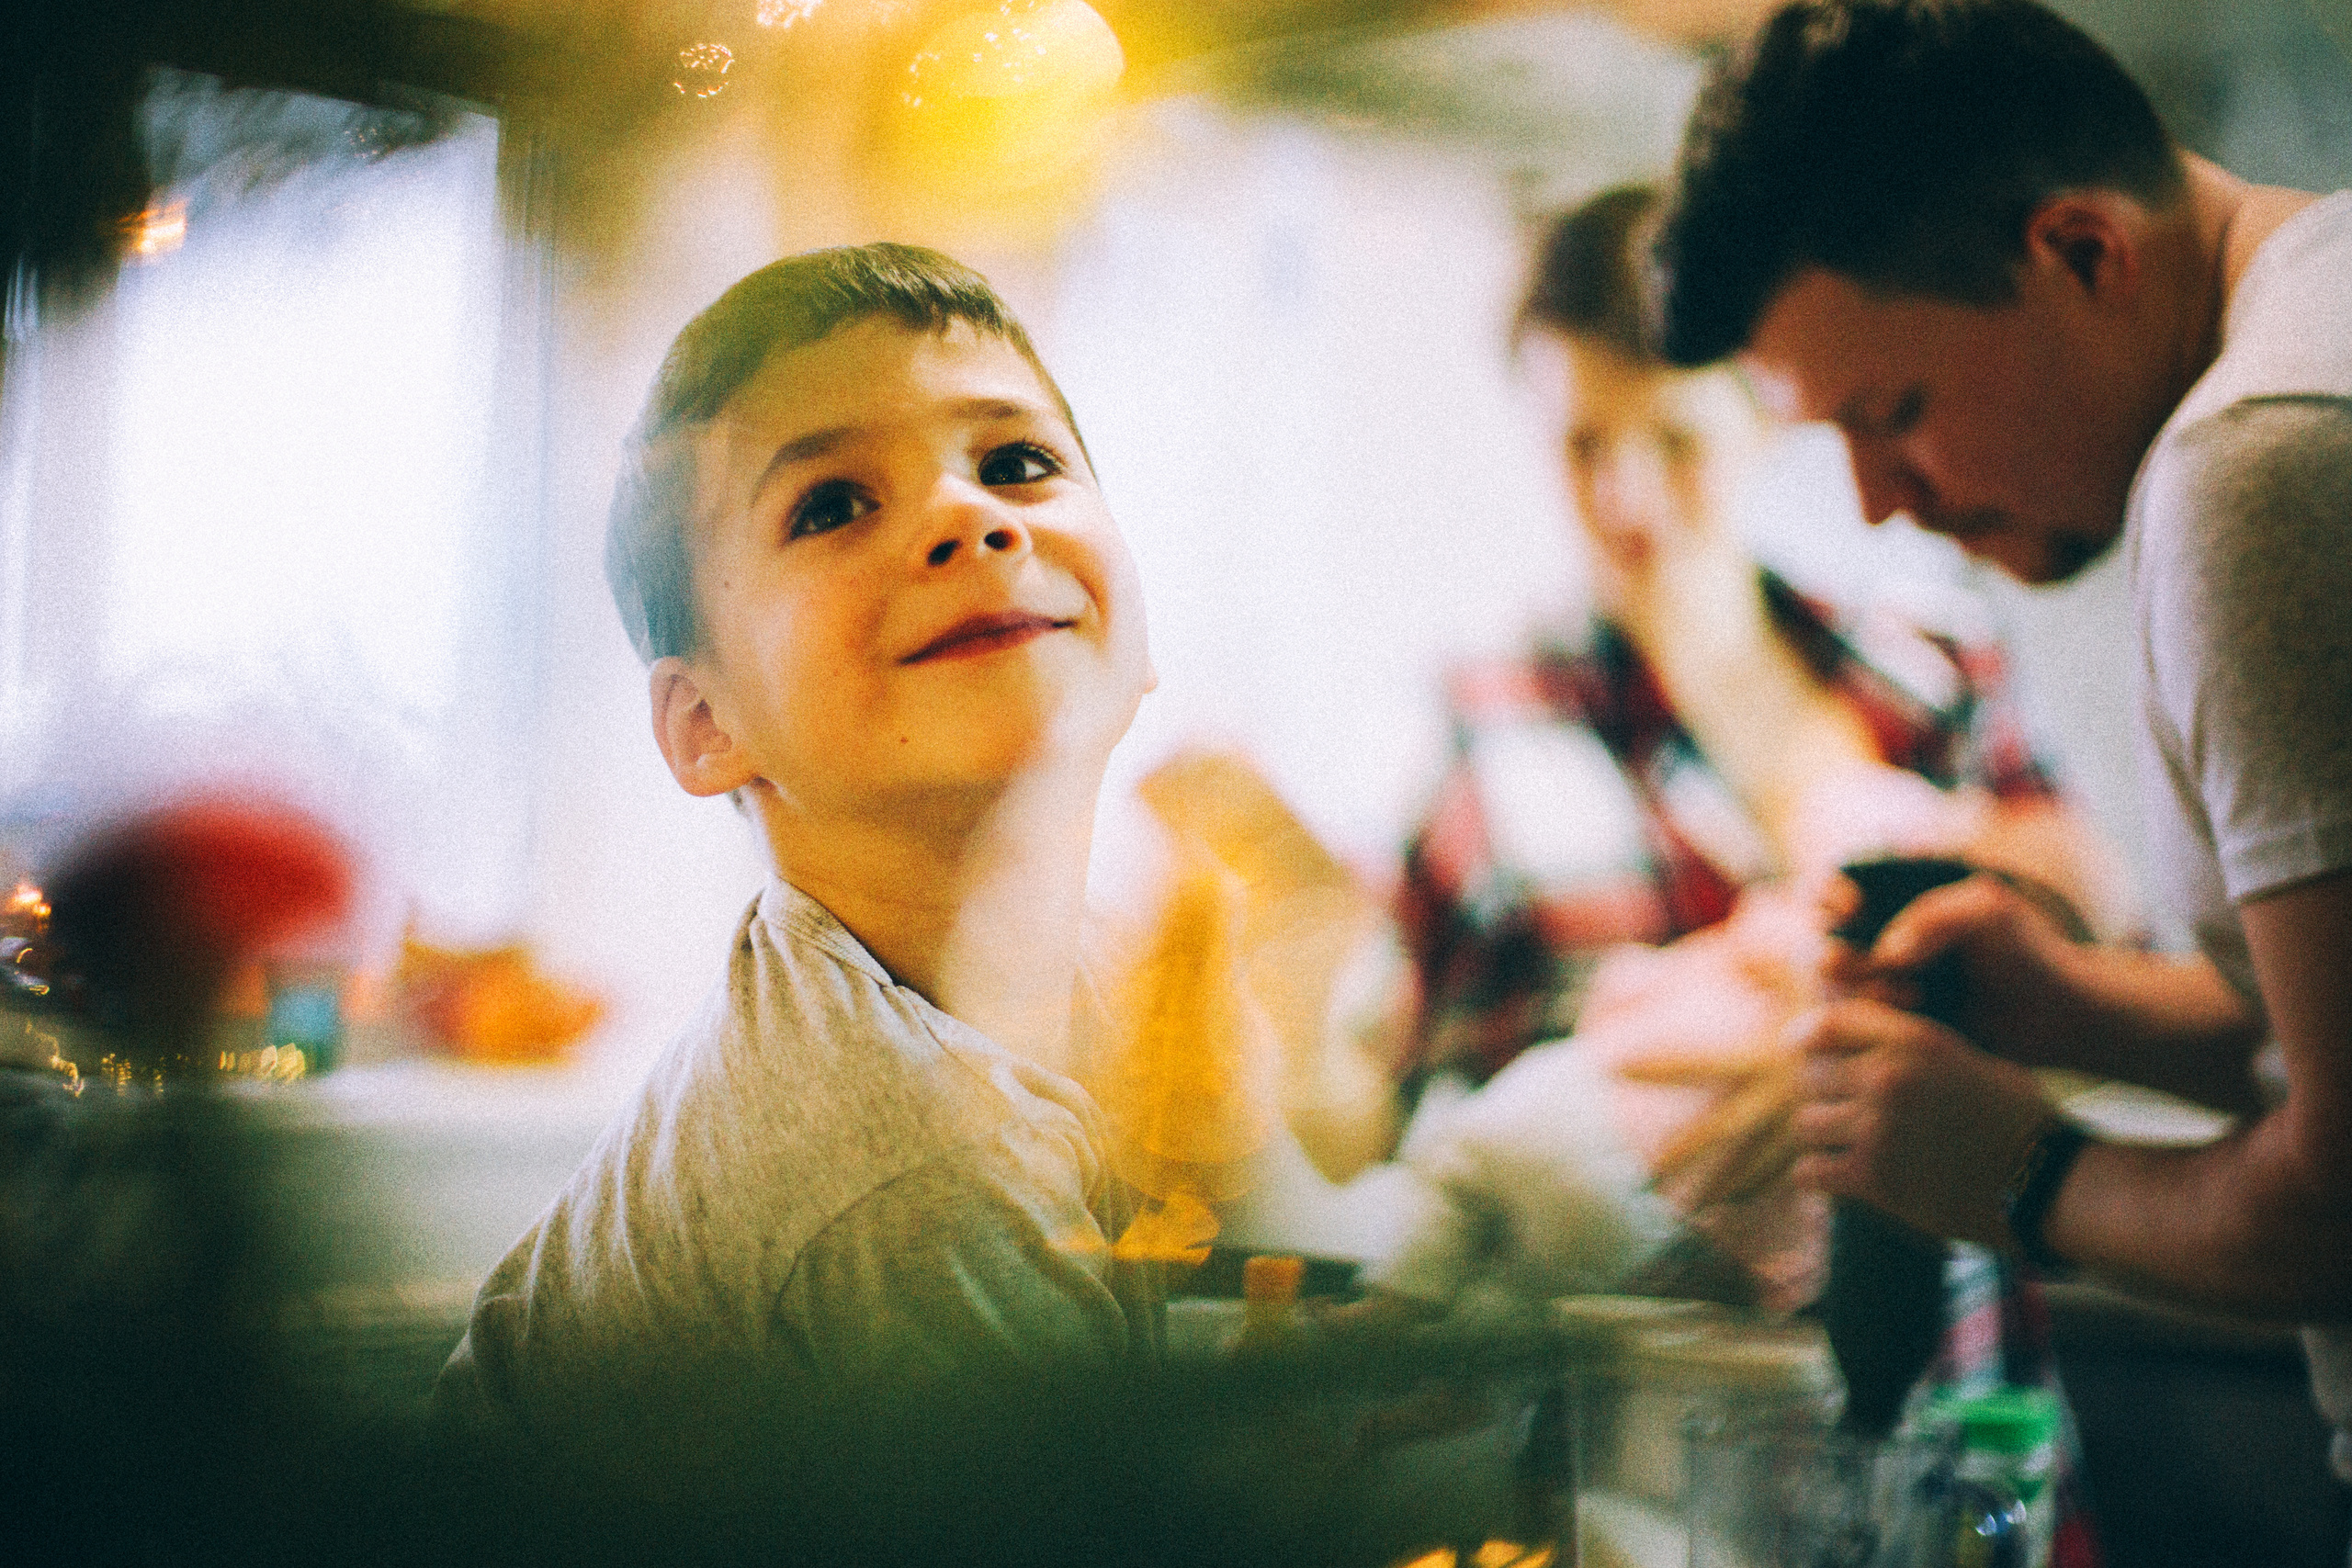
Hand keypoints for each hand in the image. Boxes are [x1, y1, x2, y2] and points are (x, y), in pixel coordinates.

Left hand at [1789, 998, 2053, 1245]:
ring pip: (1806, 1124)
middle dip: (1824, 1096)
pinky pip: (1809, 1170)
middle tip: (1843, 1115)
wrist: (2048, 1184)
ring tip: (1845, 1148)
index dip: (1810, 1038)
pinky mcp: (1873, 1177)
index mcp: (1914, 1040)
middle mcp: (1890, 1077)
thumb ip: (1911, 1045)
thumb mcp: (1967, 1059)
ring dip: (1823, 1138)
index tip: (1806, 1053)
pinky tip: (1839, 1178)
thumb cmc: (2014, 1120)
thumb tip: (1852, 1041)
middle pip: (1811, 1076)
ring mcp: (1878, 1127)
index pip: (1827, 1022)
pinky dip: (1820, 1177)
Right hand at [1829, 870, 2100, 1069]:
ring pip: (1830, 988)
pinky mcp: (1889, 1028)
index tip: (1853, 909)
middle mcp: (1876, 943)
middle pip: (1819, 942)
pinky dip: (1873, 1020)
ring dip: (1860, 990)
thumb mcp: (1989, 913)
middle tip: (1886, 966)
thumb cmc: (2028, 953)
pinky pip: (1854, 1026)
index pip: (1828, 890)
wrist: (2055, 1016)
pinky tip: (1915, 1016)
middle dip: (1843, 955)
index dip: (1826, 898)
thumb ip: (1934, 916)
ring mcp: (1880, 988)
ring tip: (1913, 994)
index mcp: (1894, 901)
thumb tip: (1886, 952)